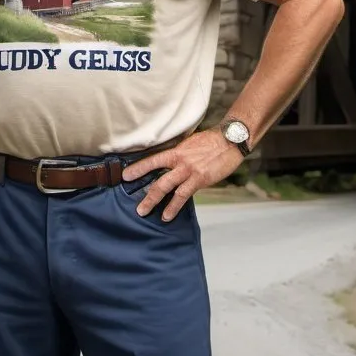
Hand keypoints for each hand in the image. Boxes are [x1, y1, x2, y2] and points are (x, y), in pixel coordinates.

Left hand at [121, 129, 242, 221]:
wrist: (231, 140)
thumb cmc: (211, 141)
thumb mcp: (190, 143)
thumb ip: (179, 153)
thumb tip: (170, 162)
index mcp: (176, 151)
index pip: (153, 159)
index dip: (138, 168)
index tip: (125, 176)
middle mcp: (180, 161)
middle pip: (157, 178)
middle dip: (144, 192)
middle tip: (134, 202)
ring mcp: (189, 171)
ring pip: (166, 187)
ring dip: (153, 201)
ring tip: (144, 211)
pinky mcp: (200, 179)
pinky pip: (183, 195)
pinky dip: (173, 206)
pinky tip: (167, 216)